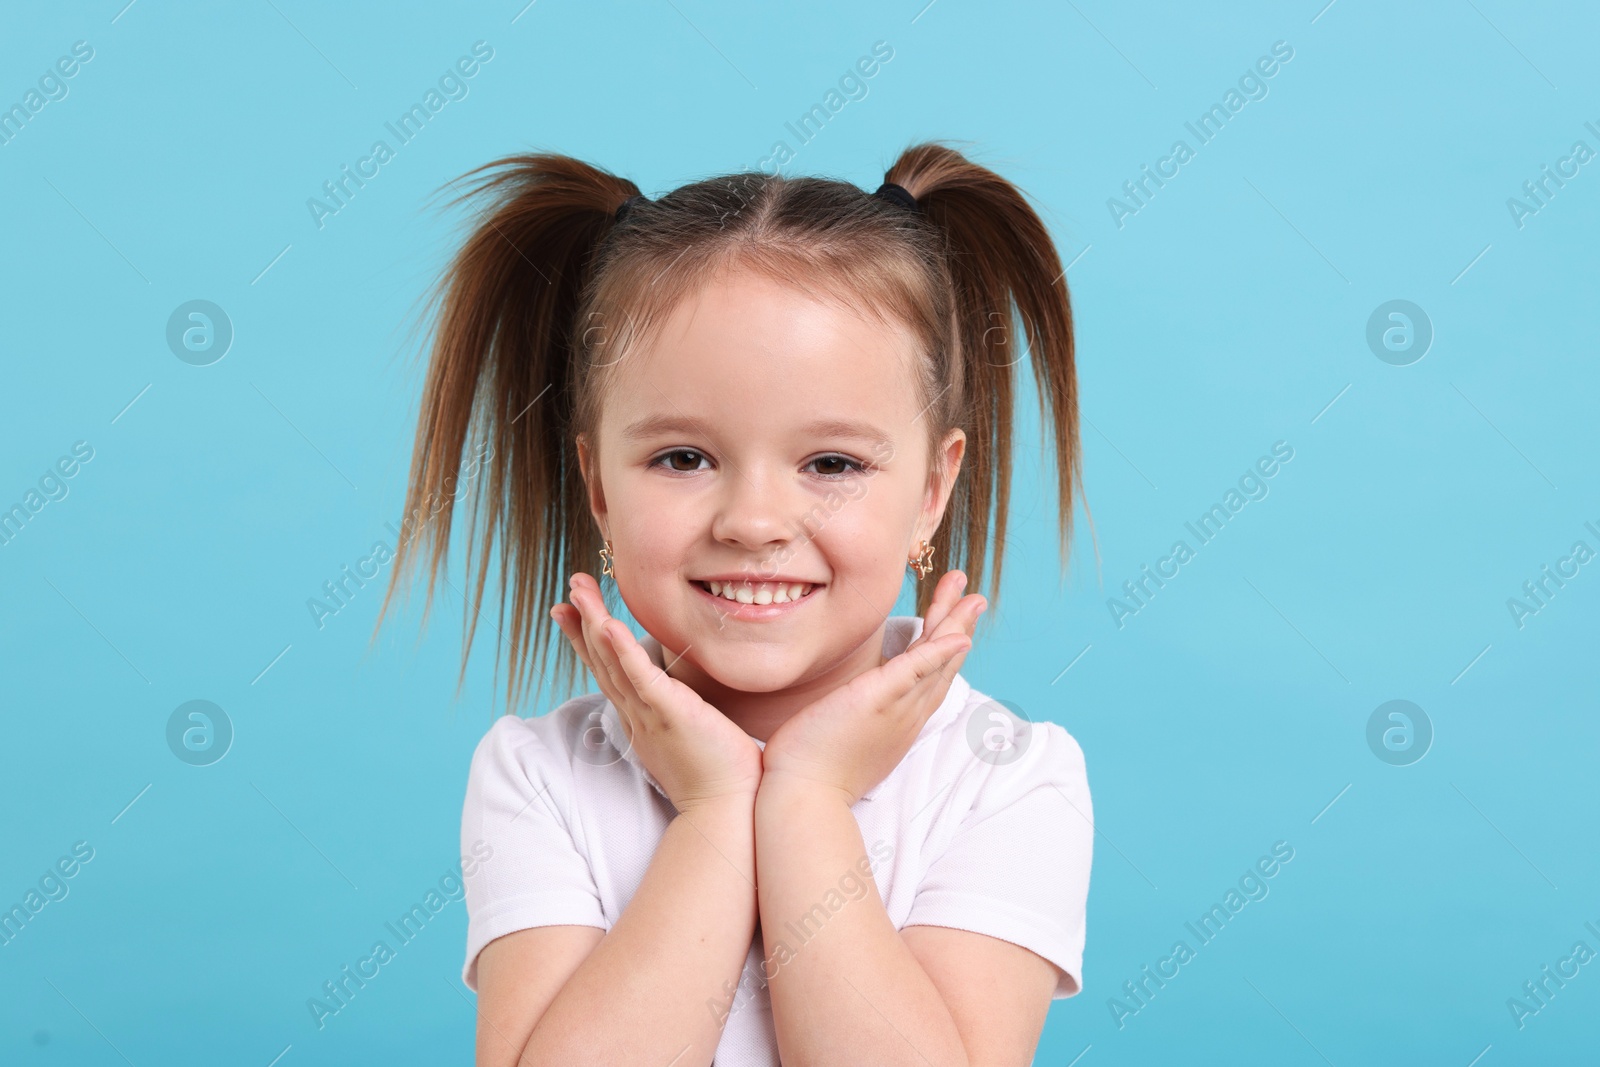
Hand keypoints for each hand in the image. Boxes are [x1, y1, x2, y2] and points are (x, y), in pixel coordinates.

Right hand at [552, 573, 763, 814]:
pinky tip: (609, 626)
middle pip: (602, 661)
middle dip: (582, 622)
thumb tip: (684, 694)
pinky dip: (624, 653)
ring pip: (614, 664)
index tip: (570, 610)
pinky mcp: (673, 716)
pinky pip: (643, 680)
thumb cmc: (717, 773)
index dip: (587, 639)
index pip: (607, 670)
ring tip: (578, 591)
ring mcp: (651, 716)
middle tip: (569, 588)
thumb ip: (680, 710)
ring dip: (594, 625)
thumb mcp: (689, 734)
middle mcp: (637, 715)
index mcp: (641, 717)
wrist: (727, 810)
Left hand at [759, 570, 985, 806]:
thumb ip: (853, 711)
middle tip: (975, 595)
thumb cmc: (812, 768)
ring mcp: (895, 708)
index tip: (952, 618)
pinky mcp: (876, 701)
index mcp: (899, 720)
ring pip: (935, 661)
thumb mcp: (843, 733)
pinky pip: (913, 672)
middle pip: (942, 664)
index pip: (929, 675)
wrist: (804, 797)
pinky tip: (955, 636)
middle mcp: (906, 714)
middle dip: (959, 626)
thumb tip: (847, 701)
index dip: (945, 645)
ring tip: (971, 595)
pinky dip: (937, 653)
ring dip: (955, 625)